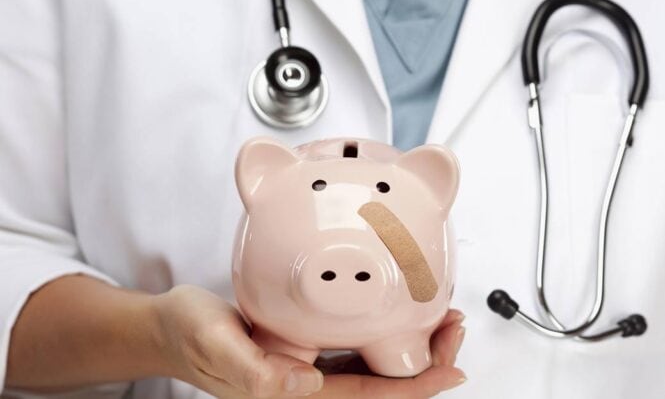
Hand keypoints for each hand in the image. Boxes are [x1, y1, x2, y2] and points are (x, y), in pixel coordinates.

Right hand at [152, 285, 465, 397]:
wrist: (171, 327)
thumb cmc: (190, 335)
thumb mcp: (214, 344)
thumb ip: (254, 370)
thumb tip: (304, 386)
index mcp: (294, 393)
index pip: (369, 398)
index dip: (416, 387)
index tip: (452, 369)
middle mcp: (310, 387)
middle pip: (384, 385)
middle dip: (428, 363)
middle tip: (455, 327)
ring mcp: (313, 369)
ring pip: (378, 366)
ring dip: (416, 346)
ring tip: (444, 318)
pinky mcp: (309, 348)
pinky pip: (360, 347)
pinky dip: (390, 331)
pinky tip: (404, 312)